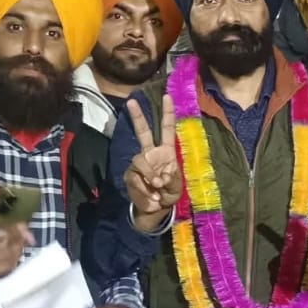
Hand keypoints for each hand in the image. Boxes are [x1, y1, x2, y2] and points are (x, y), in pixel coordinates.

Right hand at [0, 215, 32, 297]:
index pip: (0, 240)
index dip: (12, 232)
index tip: (20, 225)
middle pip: (9, 253)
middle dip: (20, 242)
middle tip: (27, 234)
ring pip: (9, 264)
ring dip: (18, 253)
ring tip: (22, 244)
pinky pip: (4, 272)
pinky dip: (10, 263)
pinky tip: (13, 257)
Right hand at [124, 95, 182, 231]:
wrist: (155, 211)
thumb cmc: (168, 194)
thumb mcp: (177, 187)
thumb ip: (172, 178)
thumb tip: (161, 175)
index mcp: (166, 152)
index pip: (167, 130)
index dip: (167, 113)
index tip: (167, 96)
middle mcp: (151, 154)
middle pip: (143, 132)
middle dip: (138, 117)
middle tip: (131, 101)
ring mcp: (139, 164)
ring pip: (140, 161)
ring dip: (151, 175)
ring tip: (158, 188)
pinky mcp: (130, 176)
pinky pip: (136, 180)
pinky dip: (146, 191)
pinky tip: (153, 199)